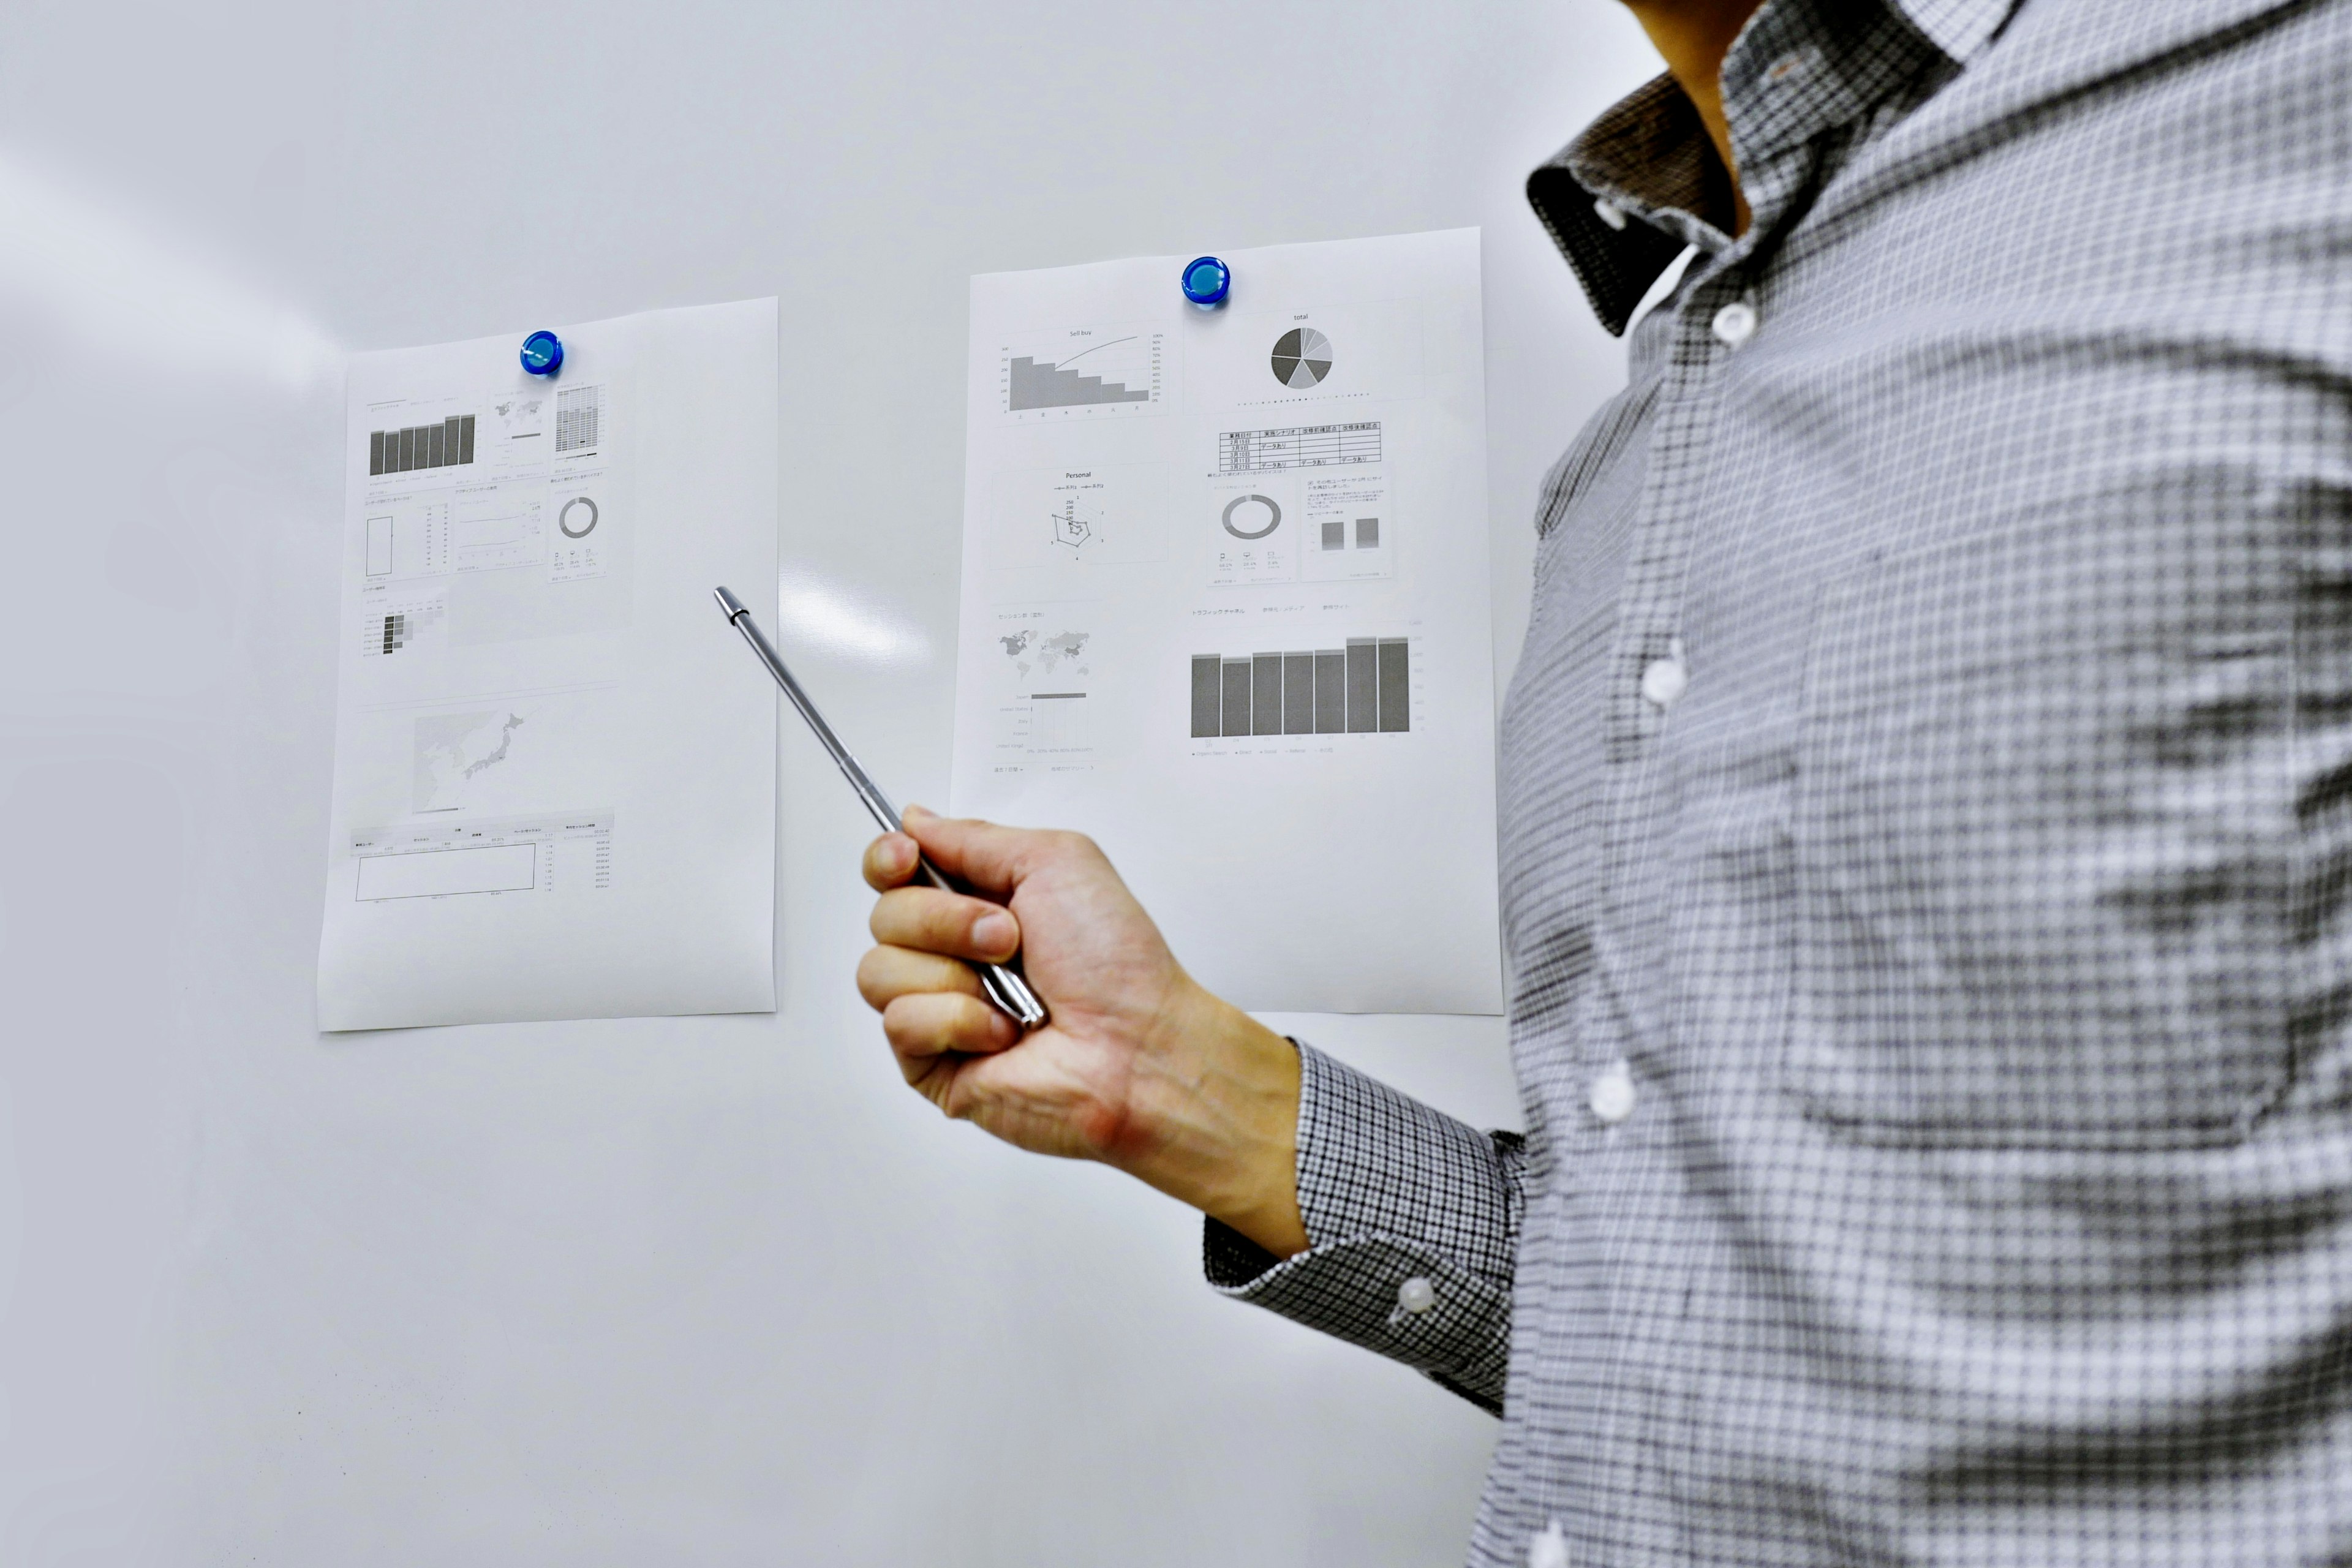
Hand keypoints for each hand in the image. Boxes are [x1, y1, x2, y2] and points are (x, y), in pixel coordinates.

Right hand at [858, 808, 1306, 1257]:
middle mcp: (952, 953)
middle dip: (945, 919)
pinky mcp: (932, 1062)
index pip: (893, 871)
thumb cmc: (1117, 965)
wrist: (1138, 1048)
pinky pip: (899, 1023)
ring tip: (1009, 991)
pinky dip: (956, 1021)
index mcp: (978, 901)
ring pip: (878, 971)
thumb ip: (974, 837)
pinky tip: (1001, 1034)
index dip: (886, 860)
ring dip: (952, 972)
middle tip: (1008, 937)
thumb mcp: (1056, 862)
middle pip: (884, 916)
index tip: (906, 858)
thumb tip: (915, 820)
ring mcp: (940, 1009)